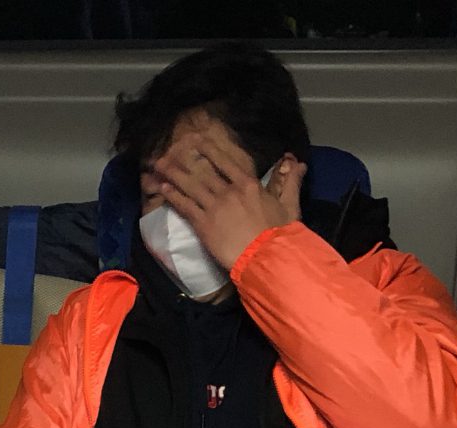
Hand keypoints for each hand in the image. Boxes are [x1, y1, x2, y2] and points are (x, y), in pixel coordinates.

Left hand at [148, 131, 300, 273]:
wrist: (265, 257)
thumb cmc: (280, 235)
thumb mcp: (289, 205)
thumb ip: (289, 182)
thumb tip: (297, 162)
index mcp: (248, 185)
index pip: (226, 162)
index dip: (210, 150)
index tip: (198, 141)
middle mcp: (229, 191)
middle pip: (203, 173)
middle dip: (183, 162)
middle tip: (167, 153)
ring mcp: (214, 207)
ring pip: (190, 186)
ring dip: (173, 175)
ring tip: (158, 166)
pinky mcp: (204, 225)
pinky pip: (186, 207)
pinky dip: (174, 197)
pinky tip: (164, 189)